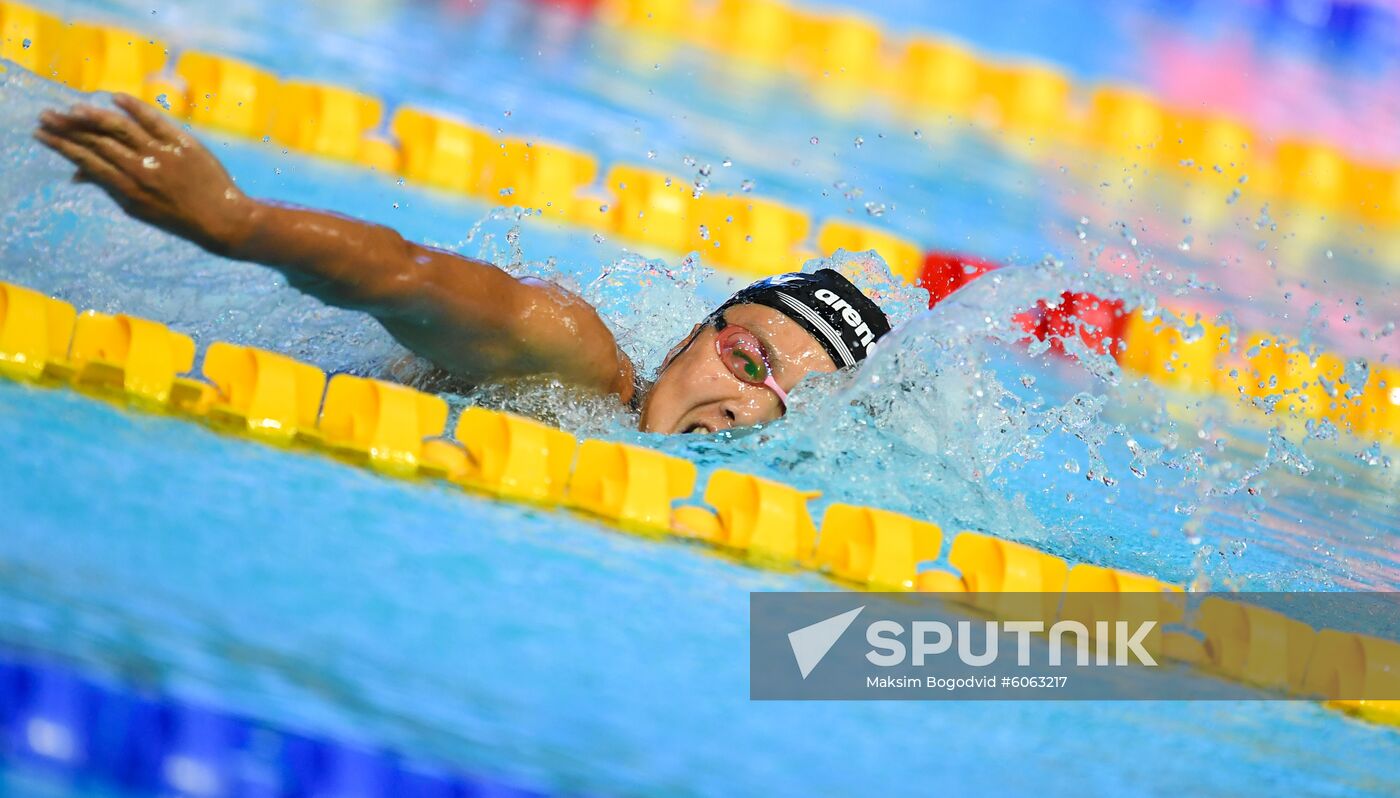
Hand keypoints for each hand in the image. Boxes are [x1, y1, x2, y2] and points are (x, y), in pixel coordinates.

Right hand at [35, 94, 256, 254]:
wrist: (224, 220)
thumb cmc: (178, 217)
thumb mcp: (139, 209)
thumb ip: (109, 188)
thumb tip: (75, 175)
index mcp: (128, 190)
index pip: (87, 162)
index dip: (62, 146)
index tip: (42, 134)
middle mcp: (142, 170)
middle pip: (98, 143)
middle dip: (68, 129)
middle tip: (47, 115)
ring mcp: (163, 155)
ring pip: (120, 129)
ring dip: (93, 116)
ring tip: (72, 109)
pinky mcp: (183, 143)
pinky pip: (155, 120)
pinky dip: (135, 107)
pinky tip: (115, 97)